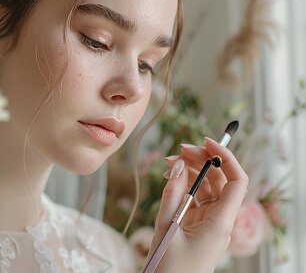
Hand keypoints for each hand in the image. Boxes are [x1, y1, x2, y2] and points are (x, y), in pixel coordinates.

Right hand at [148, 137, 248, 272]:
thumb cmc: (170, 268)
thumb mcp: (167, 227)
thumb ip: (173, 194)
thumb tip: (180, 165)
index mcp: (220, 223)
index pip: (236, 182)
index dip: (225, 158)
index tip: (206, 142)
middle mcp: (220, 221)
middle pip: (220, 181)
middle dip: (202, 160)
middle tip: (178, 151)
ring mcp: (209, 223)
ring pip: (207, 188)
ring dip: (191, 171)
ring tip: (169, 164)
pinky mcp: (198, 226)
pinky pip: (196, 199)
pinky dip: (185, 185)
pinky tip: (170, 179)